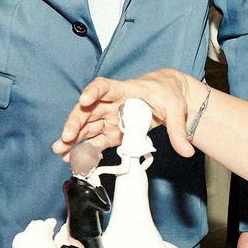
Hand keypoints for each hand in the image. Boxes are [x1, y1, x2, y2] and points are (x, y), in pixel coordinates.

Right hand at [53, 70, 196, 157]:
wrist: (168, 95)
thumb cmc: (168, 94)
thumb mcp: (176, 109)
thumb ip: (178, 130)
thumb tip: (187, 150)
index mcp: (125, 90)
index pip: (104, 86)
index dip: (92, 92)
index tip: (84, 100)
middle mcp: (112, 103)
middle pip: (89, 110)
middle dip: (75, 123)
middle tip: (66, 137)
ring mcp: (110, 118)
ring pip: (88, 127)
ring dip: (74, 140)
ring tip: (61, 152)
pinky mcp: (113, 132)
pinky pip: (96, 141)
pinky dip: (86, 150)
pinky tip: (74, 160)